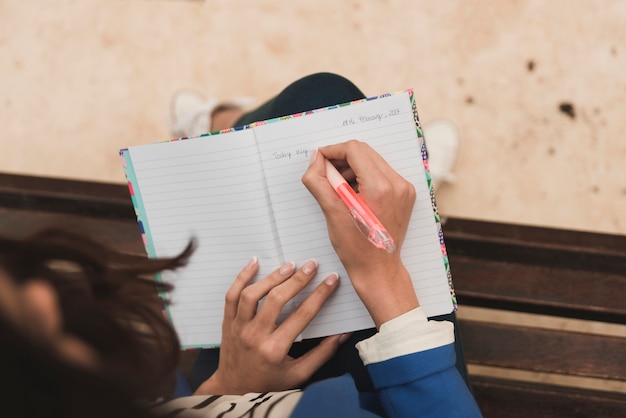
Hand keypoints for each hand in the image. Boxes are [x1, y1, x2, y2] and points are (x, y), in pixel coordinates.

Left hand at [195, 258, 345, 394]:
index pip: (302, 316)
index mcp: (275, 350)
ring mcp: (239, 327)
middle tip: (312, 265)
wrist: (233, 389)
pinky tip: (255, 262)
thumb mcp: (299, 374)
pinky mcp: (228, 322)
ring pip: (253, 294)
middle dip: (297, 280)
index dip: (320, 295)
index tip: (331, 279)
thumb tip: (344, 334)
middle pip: (276, 300)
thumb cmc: (269, 382)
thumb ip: (322, 354)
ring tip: (289, 265)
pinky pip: (232, 295)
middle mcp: (255, 336)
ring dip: (272, 277)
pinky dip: (242, 276)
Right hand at [301, 140, 418, 326]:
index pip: (354, 150)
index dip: (332, 151)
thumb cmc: (356, 248)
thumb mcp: (331, 213)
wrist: (379, 270)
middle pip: (364, 152)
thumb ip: (318, 181)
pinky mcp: (405, 194)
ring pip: (373, 161)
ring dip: (352, 167)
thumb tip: (315, 160)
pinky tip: (352, 193)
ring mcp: (404, 188)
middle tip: (325, 173)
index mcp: (380, 187)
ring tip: (337, 187)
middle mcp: (397, 184)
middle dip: (341, 158)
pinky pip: (381, 173)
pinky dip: (364, 176)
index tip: (319, 160)